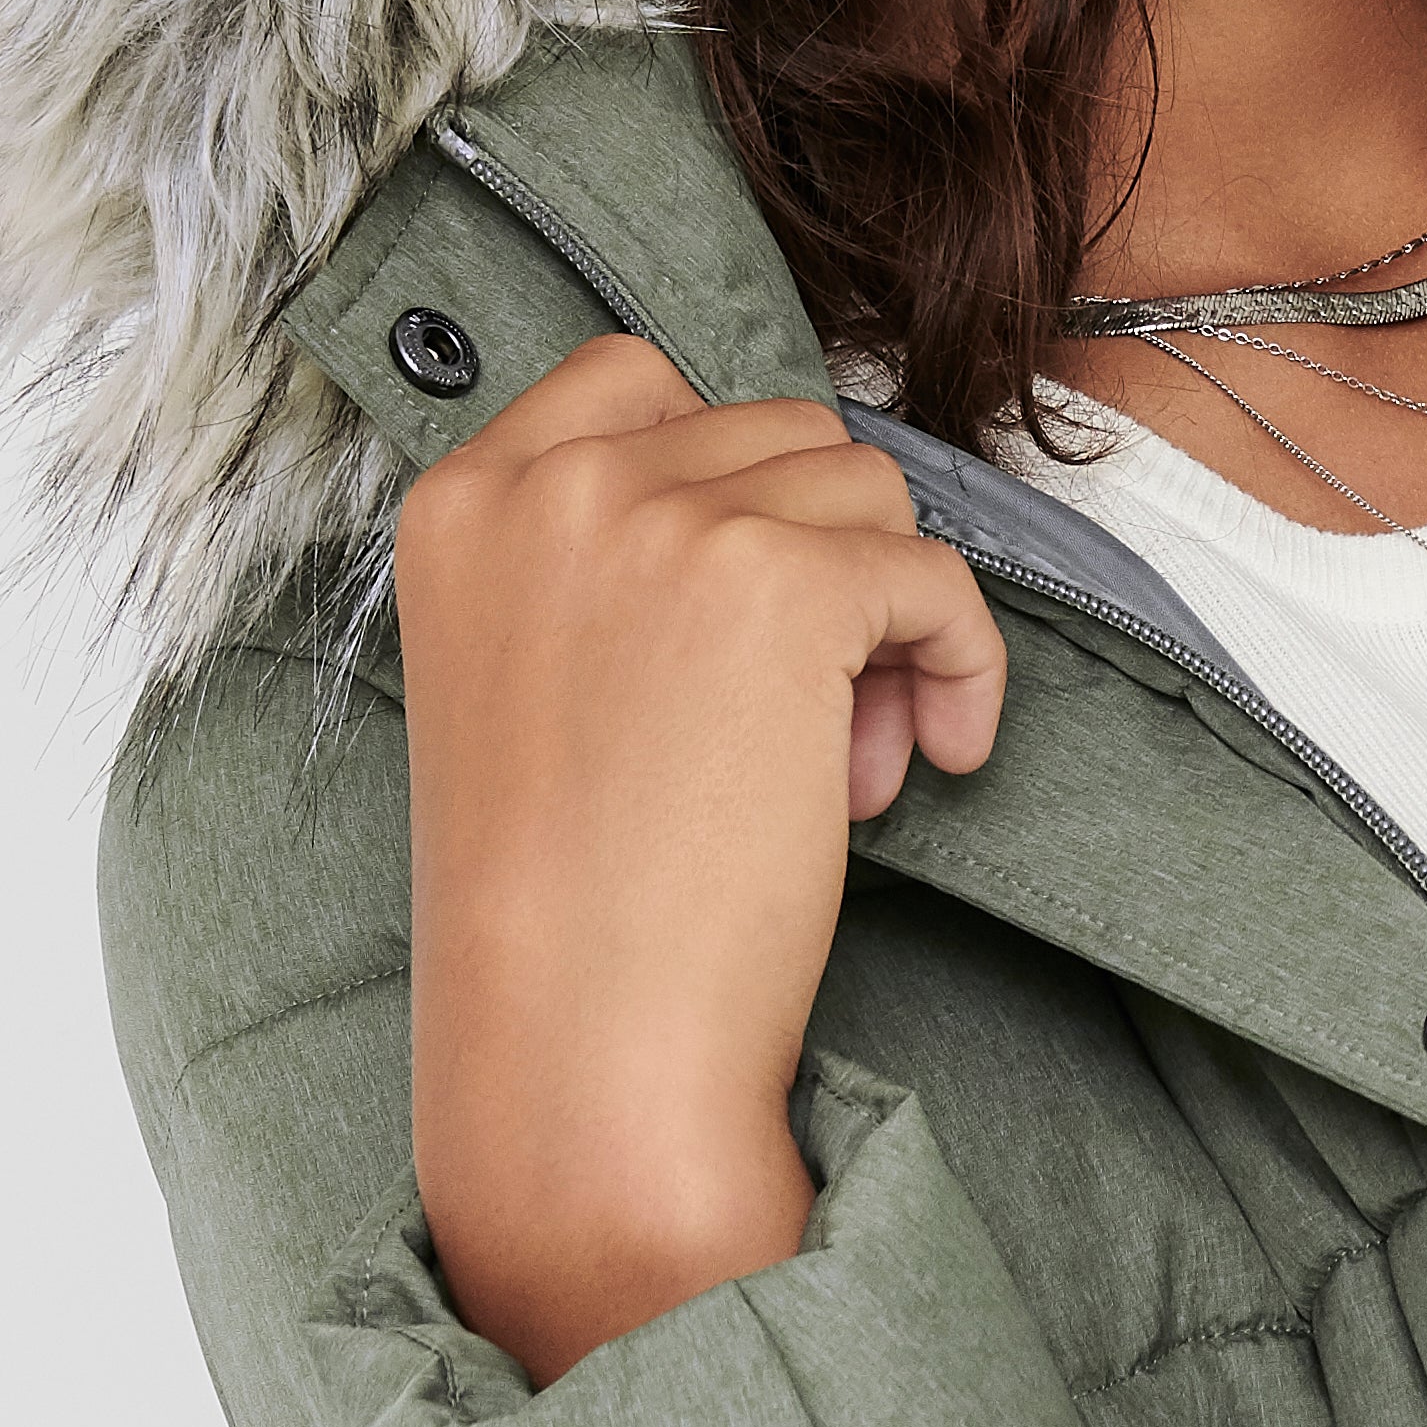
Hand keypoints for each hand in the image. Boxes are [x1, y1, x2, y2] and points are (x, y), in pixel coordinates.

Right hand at [395, 333, 1010, 1384]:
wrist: (583, 1046)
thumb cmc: (568, 907)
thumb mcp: (537, 686)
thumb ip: (616, 569)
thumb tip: (814, 508)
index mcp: (463, 503)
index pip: (638, 380)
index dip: (735, 486)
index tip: (751, 609)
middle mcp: (552, 484)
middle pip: (777, 435)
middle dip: (822, 568)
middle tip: (818, 725)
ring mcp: (665, 519)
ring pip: (868, 488)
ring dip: (885, 619)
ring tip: (846, 764)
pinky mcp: (779, 581)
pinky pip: (937, 574)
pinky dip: (963, 663)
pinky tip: (935, 759)